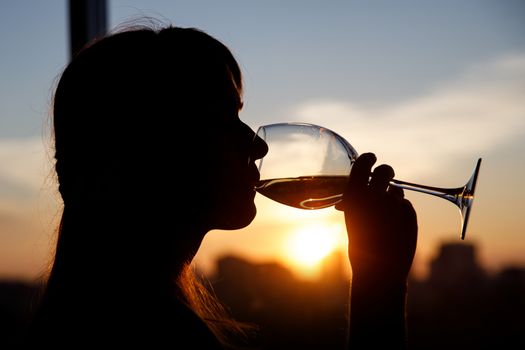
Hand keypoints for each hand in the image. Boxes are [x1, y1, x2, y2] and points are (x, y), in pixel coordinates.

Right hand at [336, 153, 417, 281]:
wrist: (379, 270)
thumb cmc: (360, 246)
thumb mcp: (351, 220)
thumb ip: (356, 203)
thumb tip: (359, 192)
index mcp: (354, 195)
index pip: (364, 163)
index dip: (368, 159)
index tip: (371, 158)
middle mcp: (375, 194)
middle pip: (385, 170)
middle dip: (385, 173)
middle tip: (384, 180)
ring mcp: (394, 203)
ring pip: (396, 191)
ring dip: (392, 199)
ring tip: (385, 220)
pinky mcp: (410, 212)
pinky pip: (405, 205)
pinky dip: (401, 213)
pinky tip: (395, 229)